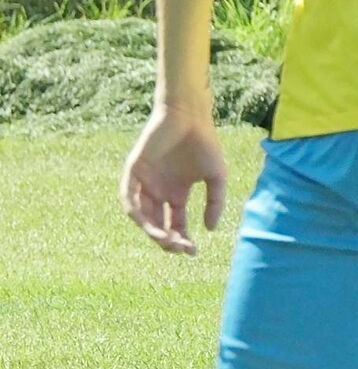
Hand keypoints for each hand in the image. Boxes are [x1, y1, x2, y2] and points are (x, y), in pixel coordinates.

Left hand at [120, 105, 226, 254]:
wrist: (189, 116)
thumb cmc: (205, 143)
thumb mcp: (217, 178)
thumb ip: (215, 203)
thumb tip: (210, 229)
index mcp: (176, 194)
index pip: (175, 225)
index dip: (183, 240)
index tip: (193, 251)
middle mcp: (159, 192)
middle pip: (158, 225)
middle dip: (168, 240)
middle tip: (181, 248)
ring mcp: (145, 183)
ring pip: (142, 216)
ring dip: (152, 231)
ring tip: (166, 240)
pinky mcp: (134, 171)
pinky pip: (129, 198)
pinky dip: (136, 213)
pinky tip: (148, 224)